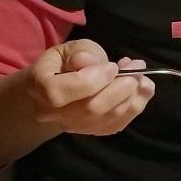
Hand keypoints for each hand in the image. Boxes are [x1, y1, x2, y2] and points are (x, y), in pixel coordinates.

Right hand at [23, 39, 154, 135]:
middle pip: (90, 109)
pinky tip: (141, 90)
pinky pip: (117, 124)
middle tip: (136, 68)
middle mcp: (53, 114)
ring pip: (107, 119)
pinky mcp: (92, 132)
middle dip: (120, 88)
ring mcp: (73, 127)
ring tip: (141, 76)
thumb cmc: (62, 64)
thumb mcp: (68, 49)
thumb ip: (81, 52)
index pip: (60, 92)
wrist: (57, 90)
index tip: (112, 66)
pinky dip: (135, 107)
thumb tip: (91, 62)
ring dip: (133, 96)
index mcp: (38, 87)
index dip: (92, 79)